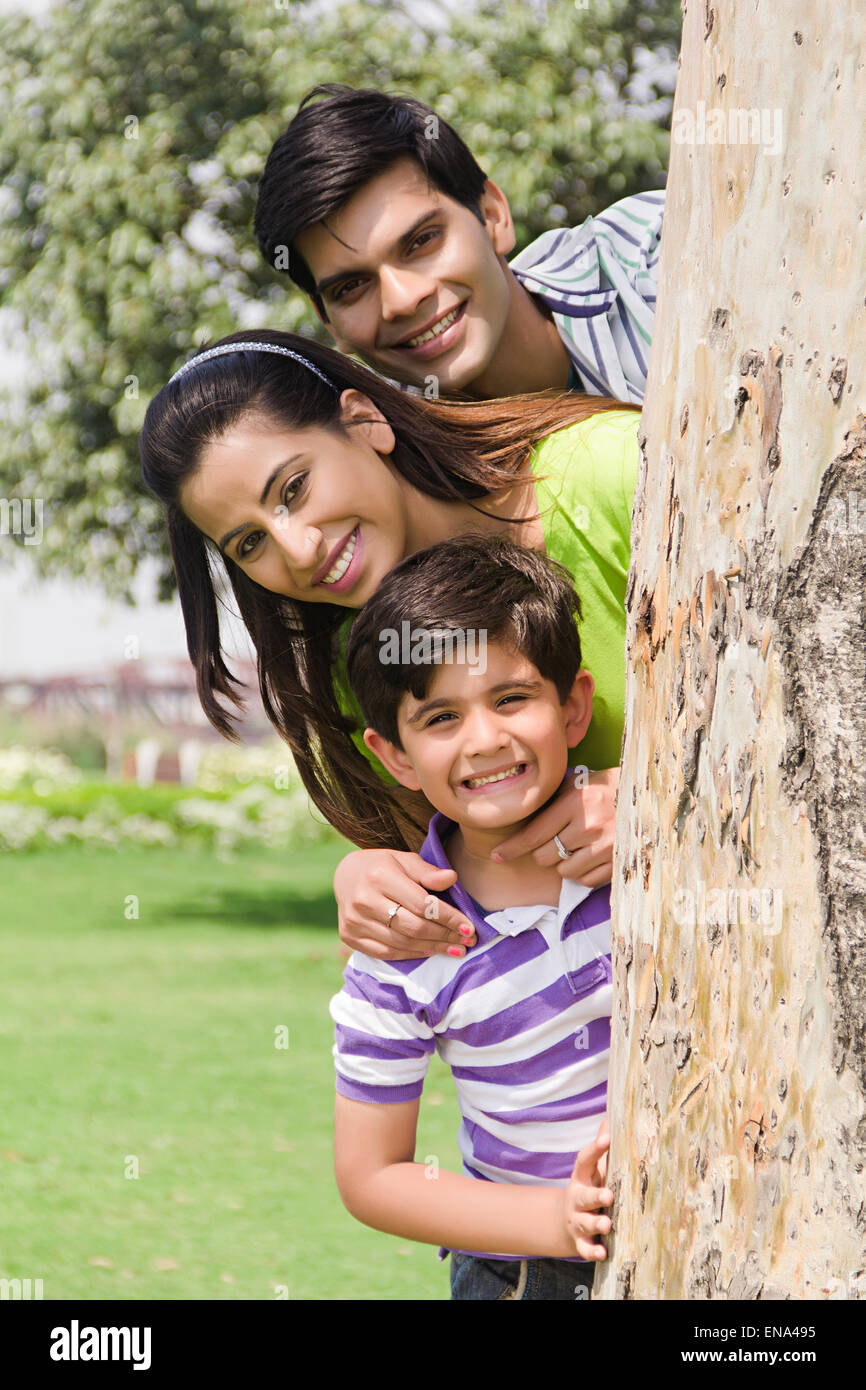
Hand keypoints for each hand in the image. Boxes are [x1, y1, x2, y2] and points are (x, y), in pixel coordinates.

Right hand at [334, 848, 477, 960]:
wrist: (345, 875)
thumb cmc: (383, 866)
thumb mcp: (405, 860)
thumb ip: (428, 872)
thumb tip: (452, 878)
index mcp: (380, 876)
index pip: (422, 904)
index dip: (448, 918)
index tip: (469, 926)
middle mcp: (364, 900)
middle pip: (413, 927)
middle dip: (444, 936)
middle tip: (466, 941)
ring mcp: (354, 921)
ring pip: (401, 943)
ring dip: (432, 948)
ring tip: (454, 948)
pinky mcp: (349, 936)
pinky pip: (386, 952)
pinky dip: (410, 954)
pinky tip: (429, 951)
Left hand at [490, 767, 618, 886]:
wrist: (649, 797)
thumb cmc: (607, 788)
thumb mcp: (578, 785)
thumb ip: (552, 802)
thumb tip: (520, 818)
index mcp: (575, 803)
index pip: (534, 834)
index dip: (512, 848)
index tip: (498, 856)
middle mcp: (588, 826)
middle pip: (545, 857)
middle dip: (544, 852)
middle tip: (556, 840)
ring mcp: (605, 847)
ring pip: (564, 871)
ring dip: (565, 863)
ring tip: (578, 846)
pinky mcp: (618, 863)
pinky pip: (585, 881)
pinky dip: (582, 873)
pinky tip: (590, 856)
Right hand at [563, 1118, 612, 1260]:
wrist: (568, 1220)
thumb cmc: (590, 1186)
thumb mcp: (594, 1167)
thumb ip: (603, 1144)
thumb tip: (615, 1110)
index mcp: (582, 1177)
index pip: (584, 1160)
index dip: (595, 1149)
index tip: (608, 1138)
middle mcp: (577, 1198)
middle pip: (584, 1196)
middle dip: (595, 1196)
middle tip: (609, 1196)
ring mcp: (577, 1220)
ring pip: (585, 1222)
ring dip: (596, 1224)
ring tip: (607, 1225)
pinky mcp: (580, 1241)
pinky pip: (584, 1248)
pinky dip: (592, 1252)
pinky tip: (603, 1253)